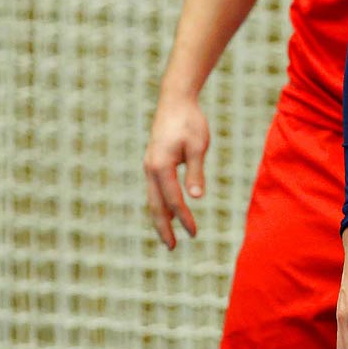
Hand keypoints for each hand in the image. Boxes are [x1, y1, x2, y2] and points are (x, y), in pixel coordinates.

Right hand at [143, 93, 210, 248]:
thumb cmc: (190, 121)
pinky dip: (160, 204)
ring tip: (168, 236)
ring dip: (160, 218)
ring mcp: (149, 165)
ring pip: (152, 198)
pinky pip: (154, 189)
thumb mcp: (198, 146)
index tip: (193, 233)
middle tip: (171, 248)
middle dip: (163, 227)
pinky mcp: (153, 162)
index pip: (173, 199)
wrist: (175, 100)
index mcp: (161, 166)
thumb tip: (196, 198)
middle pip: (155, 205)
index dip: (183, 218)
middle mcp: (150, 168)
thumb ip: (196, 172)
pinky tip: (168, 212)